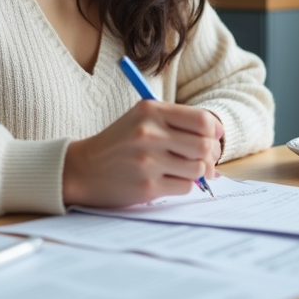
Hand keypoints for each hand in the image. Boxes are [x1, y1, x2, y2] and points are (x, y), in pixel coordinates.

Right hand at [62, 101, 223, 206]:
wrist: (82, 169)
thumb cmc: (118, 143)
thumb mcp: (142, 119)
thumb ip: (176, 123)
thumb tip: (216, 141)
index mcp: (150, 111)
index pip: (202, 120)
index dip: (214, 131)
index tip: (212, 138)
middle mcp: (149, 133)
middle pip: (204, 145)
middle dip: (210, 155)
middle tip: (203, 159)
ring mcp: (148, 161)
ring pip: (198, 168)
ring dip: (197, 172)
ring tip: (184, 170)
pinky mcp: (147, 186)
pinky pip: (185, 187)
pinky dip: (182, 185)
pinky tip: (168, 180)